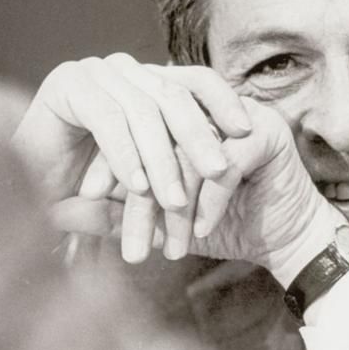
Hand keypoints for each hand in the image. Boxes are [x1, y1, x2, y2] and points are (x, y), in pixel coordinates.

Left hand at [18, 54, 341, 280]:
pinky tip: (196, 232)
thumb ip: (117, 208)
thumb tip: (63, 210)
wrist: (285, 240)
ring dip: (172, 205)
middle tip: (122, 233)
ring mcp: (238, 111)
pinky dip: (206, 203)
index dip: (108, 156)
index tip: (85, 198)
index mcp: (178, 108)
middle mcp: (206, 101)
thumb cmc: (222, 224)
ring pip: (187, 153)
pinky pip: (224, 166)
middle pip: (156, 135)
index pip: (130, 119)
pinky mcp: (265, 131)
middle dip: (136, 190)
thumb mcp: (159, 215)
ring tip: (160, 248)